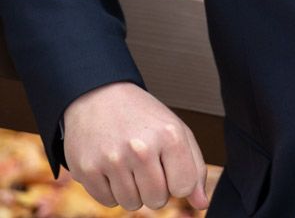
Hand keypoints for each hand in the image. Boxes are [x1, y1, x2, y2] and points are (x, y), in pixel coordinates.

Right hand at [63, 82, 208, 210]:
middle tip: (145, 162)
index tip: (168, 165)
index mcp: (169, 135)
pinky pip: (107, 202)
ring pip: (131, 204)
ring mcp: (113, 159)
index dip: (176, 181)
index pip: (183, 187)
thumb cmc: (142, 116)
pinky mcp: (88, 169)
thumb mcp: (176, 130)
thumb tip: (201, 203)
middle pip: (157, 200)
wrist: (99, 95)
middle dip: (154, 187)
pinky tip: (109, 165)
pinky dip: (110, 189)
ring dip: (131, 189)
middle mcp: (142, 148)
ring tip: (127, 161)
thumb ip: (194, 167)